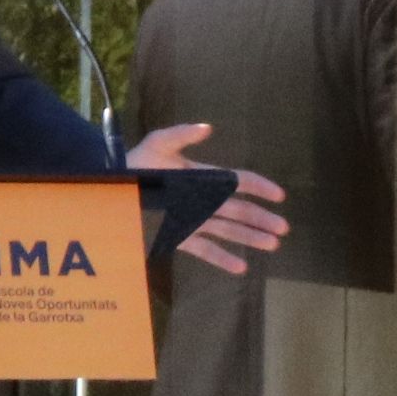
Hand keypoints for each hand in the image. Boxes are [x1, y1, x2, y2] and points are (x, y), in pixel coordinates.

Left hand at [126, 123, 291, 274]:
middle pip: (238, 210)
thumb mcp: (157, 145)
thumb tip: (208, 128)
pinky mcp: (180, 238)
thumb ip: (181, 136)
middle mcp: (202, 201)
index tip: (279, 195)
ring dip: (250, 237)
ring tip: (272, 245)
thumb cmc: (136, 166)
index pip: (236, 182)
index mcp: (202, 177)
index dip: (258, 187)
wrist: (113, 192)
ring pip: (228, 230)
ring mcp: (193, 221)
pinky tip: (241, 267)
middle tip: (283, 228)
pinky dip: (223, 259)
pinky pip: (205, 250)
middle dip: (261, 218)